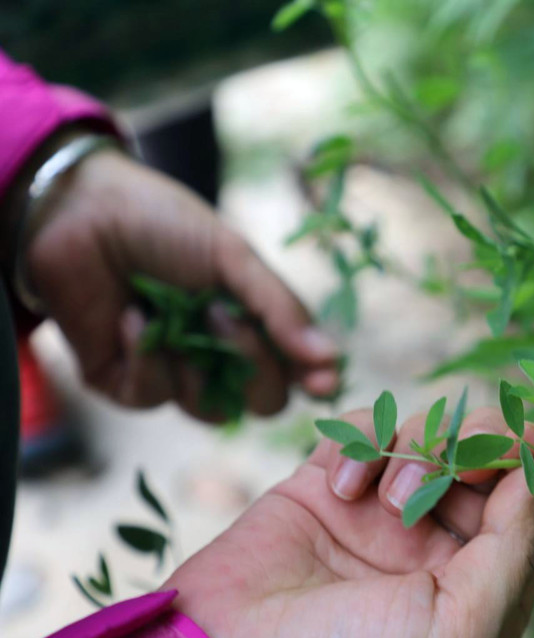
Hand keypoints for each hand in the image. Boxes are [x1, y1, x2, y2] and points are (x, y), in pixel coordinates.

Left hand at [21, 145, 338, 417]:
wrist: (81, 211)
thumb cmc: (165, 225)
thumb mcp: (233, 257)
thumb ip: (280, 309)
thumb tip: (330, 359)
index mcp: (253, 324)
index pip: (296, 371)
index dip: (313, 381)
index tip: (323, 381)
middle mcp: (219, 357)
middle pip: (262, 401)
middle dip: (251, 364)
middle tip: (222, 316)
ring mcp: (174, 373)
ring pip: (208, 409)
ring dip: (194, 361)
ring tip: (171, 309)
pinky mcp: (124, 384)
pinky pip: (152, 396)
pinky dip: (144, 357)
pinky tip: (130, 316)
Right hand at [162, 407, 533, 637]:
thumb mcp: (461, 627)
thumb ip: (517, 548)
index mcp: (480, 582)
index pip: (531, 499)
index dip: (532, 464)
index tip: (524, 456)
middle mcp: (436, 542)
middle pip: (487, 453)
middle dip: (477, 447)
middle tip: (454, 469)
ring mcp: (380, 511)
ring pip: (431, 431)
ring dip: (418, 448)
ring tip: (383, 500)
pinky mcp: (327, 483)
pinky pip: (367, 426)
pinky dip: (362, 441)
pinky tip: (340, 488)